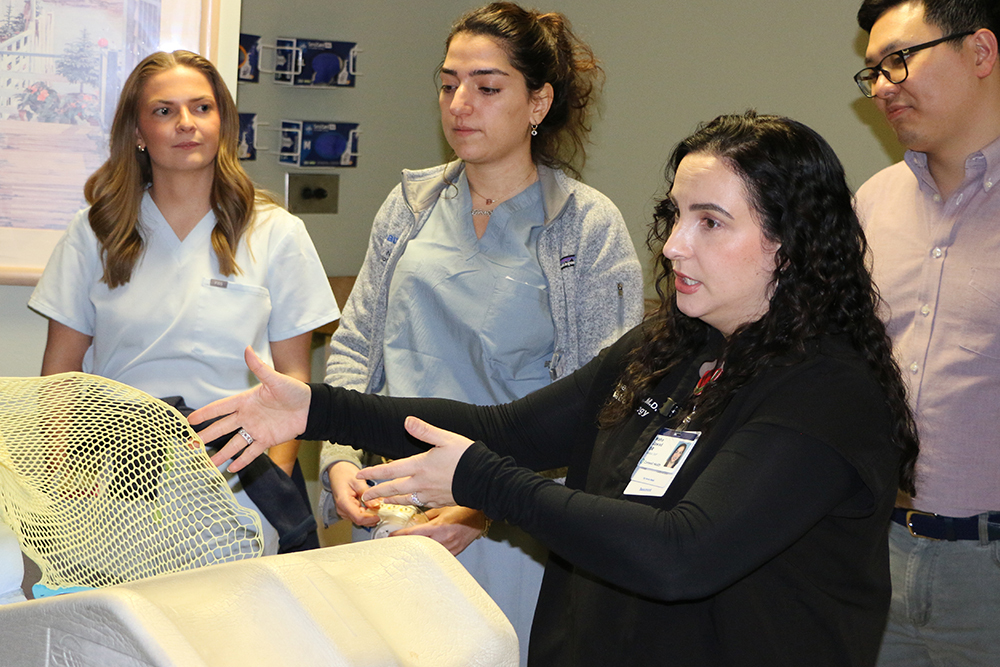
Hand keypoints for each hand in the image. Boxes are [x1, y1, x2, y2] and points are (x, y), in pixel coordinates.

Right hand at [188, 346, 310, 471]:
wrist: (310, 407)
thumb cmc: (293, 390)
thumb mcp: (275, 379)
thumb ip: (259, 368)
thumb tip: (247, 349)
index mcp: (246, 401)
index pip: (220, 408)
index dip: (205, 413)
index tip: (189, 420)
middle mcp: (247, 417)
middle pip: (222, 428)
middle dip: (207, 436)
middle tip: (191, 445)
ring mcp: (256, 429)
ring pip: (234, 443)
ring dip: (221, 453)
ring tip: (207, 463)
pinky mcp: (266, 440)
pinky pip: (252, 451)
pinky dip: (242, 460)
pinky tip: (231, 468)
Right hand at [329, 461, 378, 525]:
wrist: (338, 471)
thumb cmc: (345, 474)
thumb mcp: (358, 480)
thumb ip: (366, 493)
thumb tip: (376, 505)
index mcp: (343, 502)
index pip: (358, 517)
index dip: (370, 519)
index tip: (379, 516)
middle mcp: (342, 509)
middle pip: (360, 520)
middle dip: (372, 517)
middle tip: (382, 508)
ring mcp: (344, 511)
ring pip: (360, 519)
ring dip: (370, 515)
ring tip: (377, 504)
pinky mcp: (348, 511)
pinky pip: (359, 515)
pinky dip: (367, 512)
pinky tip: (371, 505)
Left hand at [358, 417, 473, 508]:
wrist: (485, 479)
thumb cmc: (467, 457)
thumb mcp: (445, 438)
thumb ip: (425, 430)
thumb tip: (408, 421)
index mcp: (420, 466)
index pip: (390, 470)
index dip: (373, 472)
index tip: (360, 475)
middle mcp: (422, 483)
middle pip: (393, 489)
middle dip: (376, 492)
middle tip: (364, 496)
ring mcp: (430, 495)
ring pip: (405, 500)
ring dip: (390, 501)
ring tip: (381, 502)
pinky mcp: (439, 502)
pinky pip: (419, 504)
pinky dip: (409, 504)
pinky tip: (409, 503)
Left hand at [394, 506, 486, 555]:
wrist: (479, 519)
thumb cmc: (463, 512)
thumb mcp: (442, 509)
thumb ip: (427, 516)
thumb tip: (415, 520)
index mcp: (438, 528)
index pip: (414, 534)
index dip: (400, 536)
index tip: (392, 536)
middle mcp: (443, 540)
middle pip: (418, 547)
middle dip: (406, 546)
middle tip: (396, 545)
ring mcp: (448, 549)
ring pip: (426, 554)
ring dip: (416, 551)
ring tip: (408, 550)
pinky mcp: (453, 554)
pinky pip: (437, 556)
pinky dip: (429, 554)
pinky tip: (424, 554)